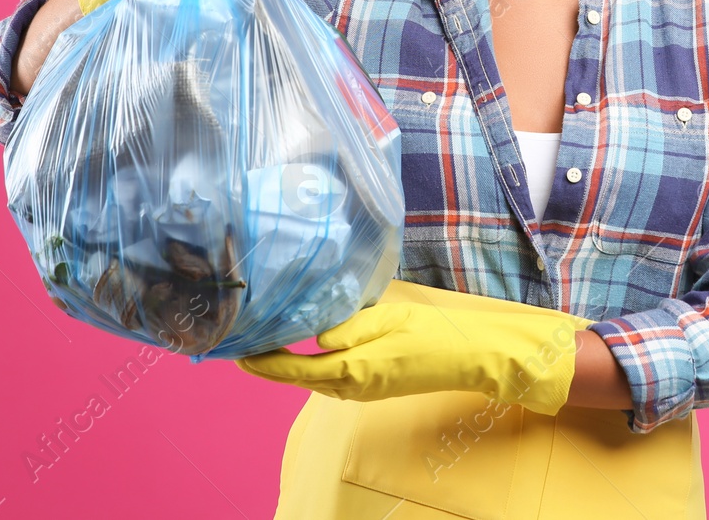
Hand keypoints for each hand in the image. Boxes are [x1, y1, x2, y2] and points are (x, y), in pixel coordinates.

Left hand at [237, 280, 594, 415]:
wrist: (472, 357)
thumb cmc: (432, 333)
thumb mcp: (385, 318)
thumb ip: (345, 326)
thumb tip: (313, 334)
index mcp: (351, 370)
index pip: (290, 368)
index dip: (260, 359)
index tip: (236, 347)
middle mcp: (350, 387)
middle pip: (297, 376)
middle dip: (269, 360)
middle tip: (246, 334)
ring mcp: (362, 391)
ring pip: (313, 378)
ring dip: (289, 362)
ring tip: (268, 337)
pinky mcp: (373, 387)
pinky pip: (332, 377)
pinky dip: (311, 364)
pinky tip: (306, 345)